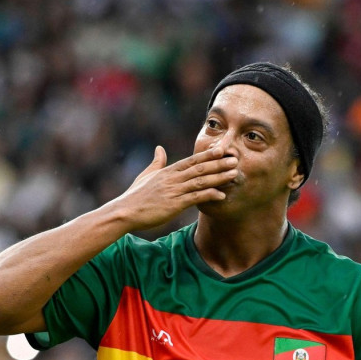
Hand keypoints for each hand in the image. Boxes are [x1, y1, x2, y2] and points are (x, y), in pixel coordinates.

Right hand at [109, 146, 237, 230]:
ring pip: (200, 181)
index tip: (222, 150)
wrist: (125, 211)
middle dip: (218, 163)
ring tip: (233, 174)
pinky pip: (195, 198)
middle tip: (235, 159)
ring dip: (218, 177)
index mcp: (168, 171)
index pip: (191, 160)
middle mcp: (172, 179)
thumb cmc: (135, 195)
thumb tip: (159, 148)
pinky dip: (209, 195)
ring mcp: (174, 191)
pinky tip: (221, 195)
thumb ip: (156, 162)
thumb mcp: (146, 175)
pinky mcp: (174, 204)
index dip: (208, 155)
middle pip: (199, 168)